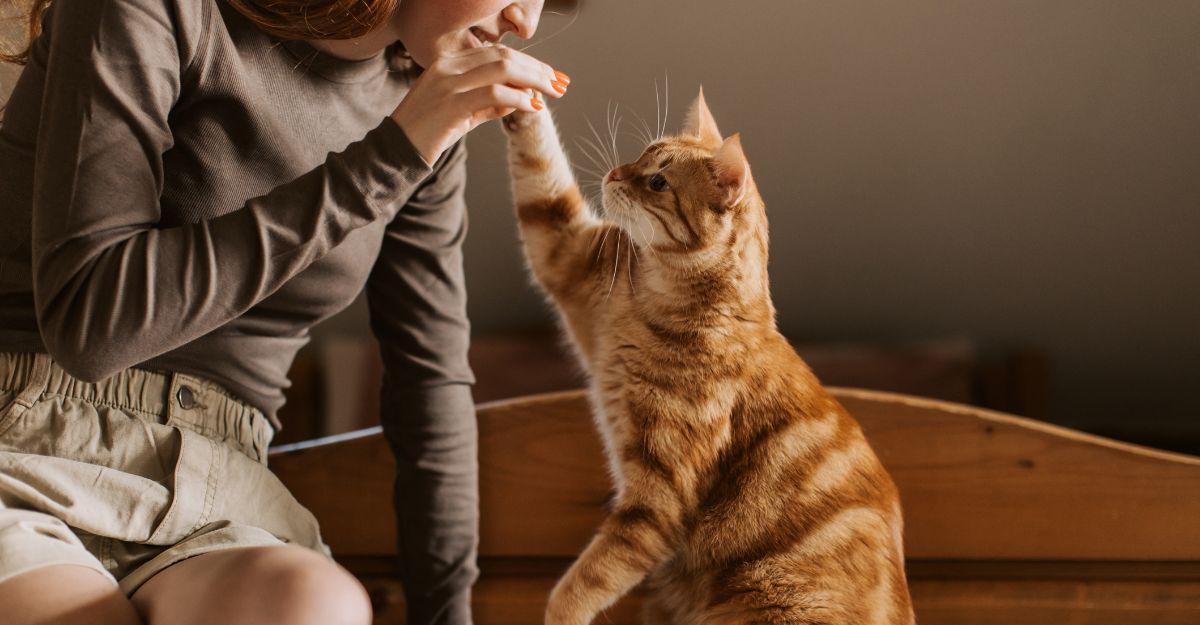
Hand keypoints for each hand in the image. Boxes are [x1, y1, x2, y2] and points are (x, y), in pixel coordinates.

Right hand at [390, 44, 569, 163]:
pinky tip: (533, 107)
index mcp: (448, 62)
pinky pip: (494, 94)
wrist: (397, 151)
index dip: (529, 62)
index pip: (496, 53)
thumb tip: (523, 98)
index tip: (551, 75)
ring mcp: (448, 83)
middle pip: (503, 56)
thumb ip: (490, 103)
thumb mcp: (463, 113)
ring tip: (553, 93)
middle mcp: (448, 66)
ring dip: (534, 80)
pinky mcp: (451, 104)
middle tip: (560, 83)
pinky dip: (519, 98)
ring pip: (502, 69)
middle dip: (537, 69)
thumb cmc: (430, 133)